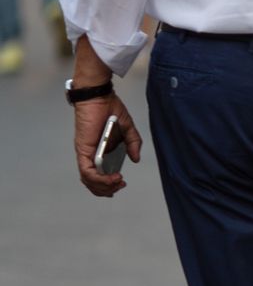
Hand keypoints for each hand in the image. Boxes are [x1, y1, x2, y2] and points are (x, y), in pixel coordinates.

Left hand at [71, 35, 141, 196]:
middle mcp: (90, 155)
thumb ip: (133, 144)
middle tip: (120, 185)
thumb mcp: (128, 128)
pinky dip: (100, 179)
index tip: (122, 181)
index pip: (97, 175)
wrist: (98, 95)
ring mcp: (85, 153)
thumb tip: (136, 159)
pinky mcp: (83, 150)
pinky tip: (113, 177)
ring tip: (117, 182)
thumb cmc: (109, 108)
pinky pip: (87, 172)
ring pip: (88, 180)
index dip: (108, 184)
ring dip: (104, 187)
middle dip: (107, 189)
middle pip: (92, 182)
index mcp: (100, 151)